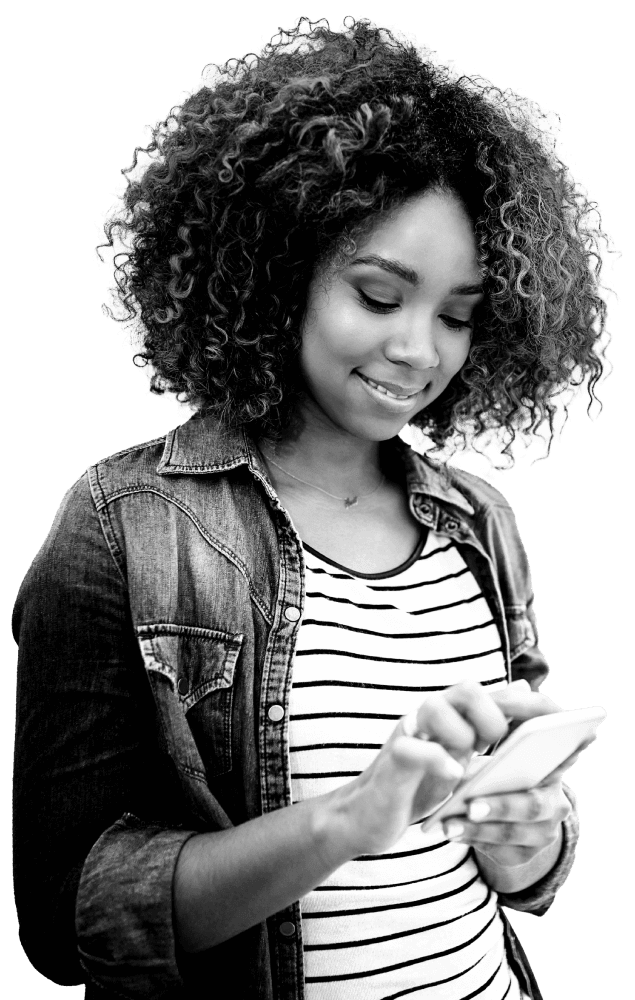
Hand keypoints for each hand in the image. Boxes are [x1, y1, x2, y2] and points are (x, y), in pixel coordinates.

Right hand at [327, 679, 561, 857]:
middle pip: (466, 689)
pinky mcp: (391, 760)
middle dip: (493, 716)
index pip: (489, 693)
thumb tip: (523, 691)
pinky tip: (453, 778)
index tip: (550, 723)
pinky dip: (438, 762)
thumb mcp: (458, 757)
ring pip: (435, 707)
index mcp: (449, 715)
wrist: (366, 816)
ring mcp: (408, 735)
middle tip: (495, 747)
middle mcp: (428, 717)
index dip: (523, 704)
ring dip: (462, 735)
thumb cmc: (416, 786)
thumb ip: (487, 728)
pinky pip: (413, 749)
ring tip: (467, 764)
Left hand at [442, 743, 590, 867]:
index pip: (564, 761)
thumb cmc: (499, 770)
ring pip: (512, 834)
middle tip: (471, 807)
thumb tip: (470, 763)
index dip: (559, 759)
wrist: (508, 807)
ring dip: (477, 830)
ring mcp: (544, 833)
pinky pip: (500, 852)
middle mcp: (557, 804)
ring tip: (449, 824)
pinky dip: (473, 841)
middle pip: (532, 806)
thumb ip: (494, 754)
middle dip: (499, 807)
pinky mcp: (525, 854)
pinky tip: (453, 832)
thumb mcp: (500, 756)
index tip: (534, 761)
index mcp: (553, 770)